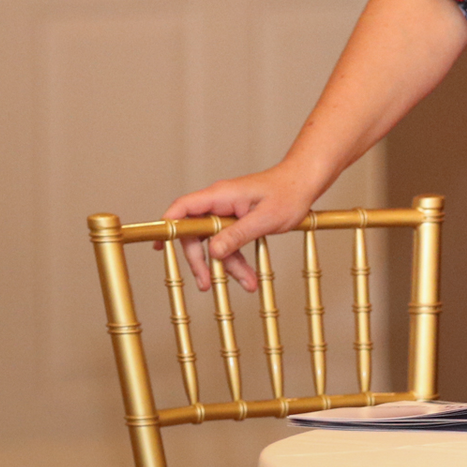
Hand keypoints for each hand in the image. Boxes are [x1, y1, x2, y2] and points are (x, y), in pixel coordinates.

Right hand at [158, 163, 323, 292]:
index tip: (160, 247)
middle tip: (206, 283)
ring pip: (215, 243)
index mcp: (221, 195)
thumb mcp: (265, 219)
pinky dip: (238, 260)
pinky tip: (249, 277)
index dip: (168, 226)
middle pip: (195, 233)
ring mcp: (228, 212)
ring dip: (227, 265)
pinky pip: (230, 243)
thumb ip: (237, 235)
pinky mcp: (237, 220)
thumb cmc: (289, 192)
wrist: (307, 182)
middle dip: (200, 260)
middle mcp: (220, 203)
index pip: (183, 208)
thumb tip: (212, 252)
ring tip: (246, 284)